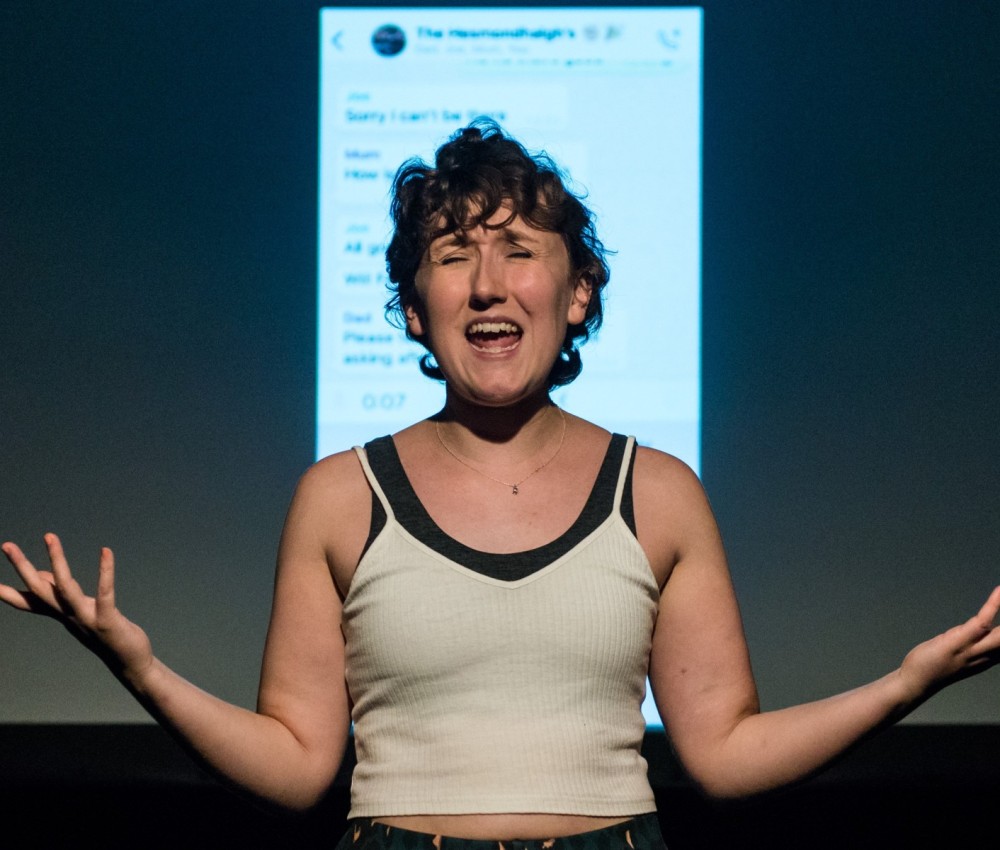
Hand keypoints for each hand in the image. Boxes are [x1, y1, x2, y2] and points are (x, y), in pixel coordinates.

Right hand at [1, 533, 153, 680]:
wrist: (128, 663)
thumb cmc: (105, 632)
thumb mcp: (80, 611)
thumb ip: (60, 595)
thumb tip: (41, 573)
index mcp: (61, 614)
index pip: (27, 601)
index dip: (7, 592)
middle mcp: (68, 616)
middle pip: (38, 589)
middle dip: (21, 566)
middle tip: (6, 544)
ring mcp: (85, 619)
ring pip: (65, 587)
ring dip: (57, 560)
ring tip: (49, 536)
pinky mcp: (107, 620)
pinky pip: (105, 592)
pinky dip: (105, 571)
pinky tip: (106, 551)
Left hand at [898, 586, 999, 700]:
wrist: (916, 681)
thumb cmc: (935, 665)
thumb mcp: (960, 652)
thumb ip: (974, 639)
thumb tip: (980, 625)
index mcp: (990, 659)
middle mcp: (989, 656)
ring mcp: (975, 649)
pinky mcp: (961, 640)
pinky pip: (983, 619)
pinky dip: (994, 604)